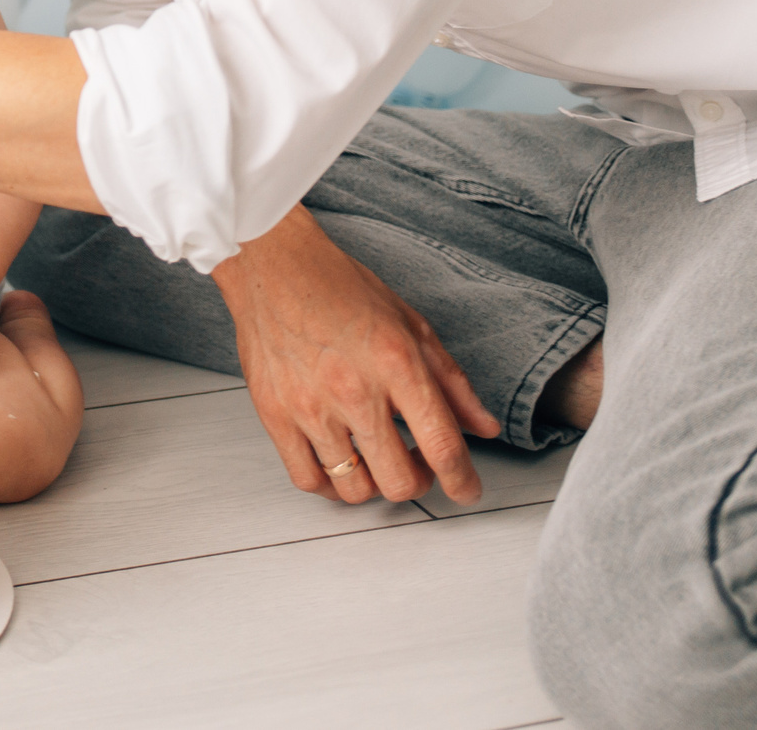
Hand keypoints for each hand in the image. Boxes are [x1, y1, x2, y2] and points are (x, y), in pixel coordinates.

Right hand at [216, 207, 498, 506]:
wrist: (273, 266)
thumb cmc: (339, 288)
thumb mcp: (411, 325)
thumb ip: (451, 382)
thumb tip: (483, 426)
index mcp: (396, 363)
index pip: (441, 445)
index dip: (462, 481)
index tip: (466, 489)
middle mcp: (353, 390)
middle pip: (400, 481)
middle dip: (419, 482)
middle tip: (416, 463)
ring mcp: (310, 407)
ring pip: (355, 489)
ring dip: (376, 484)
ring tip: (376, 460)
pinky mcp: (275, 415)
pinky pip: (308, 479)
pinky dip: (330, 485)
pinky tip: (340, 463)